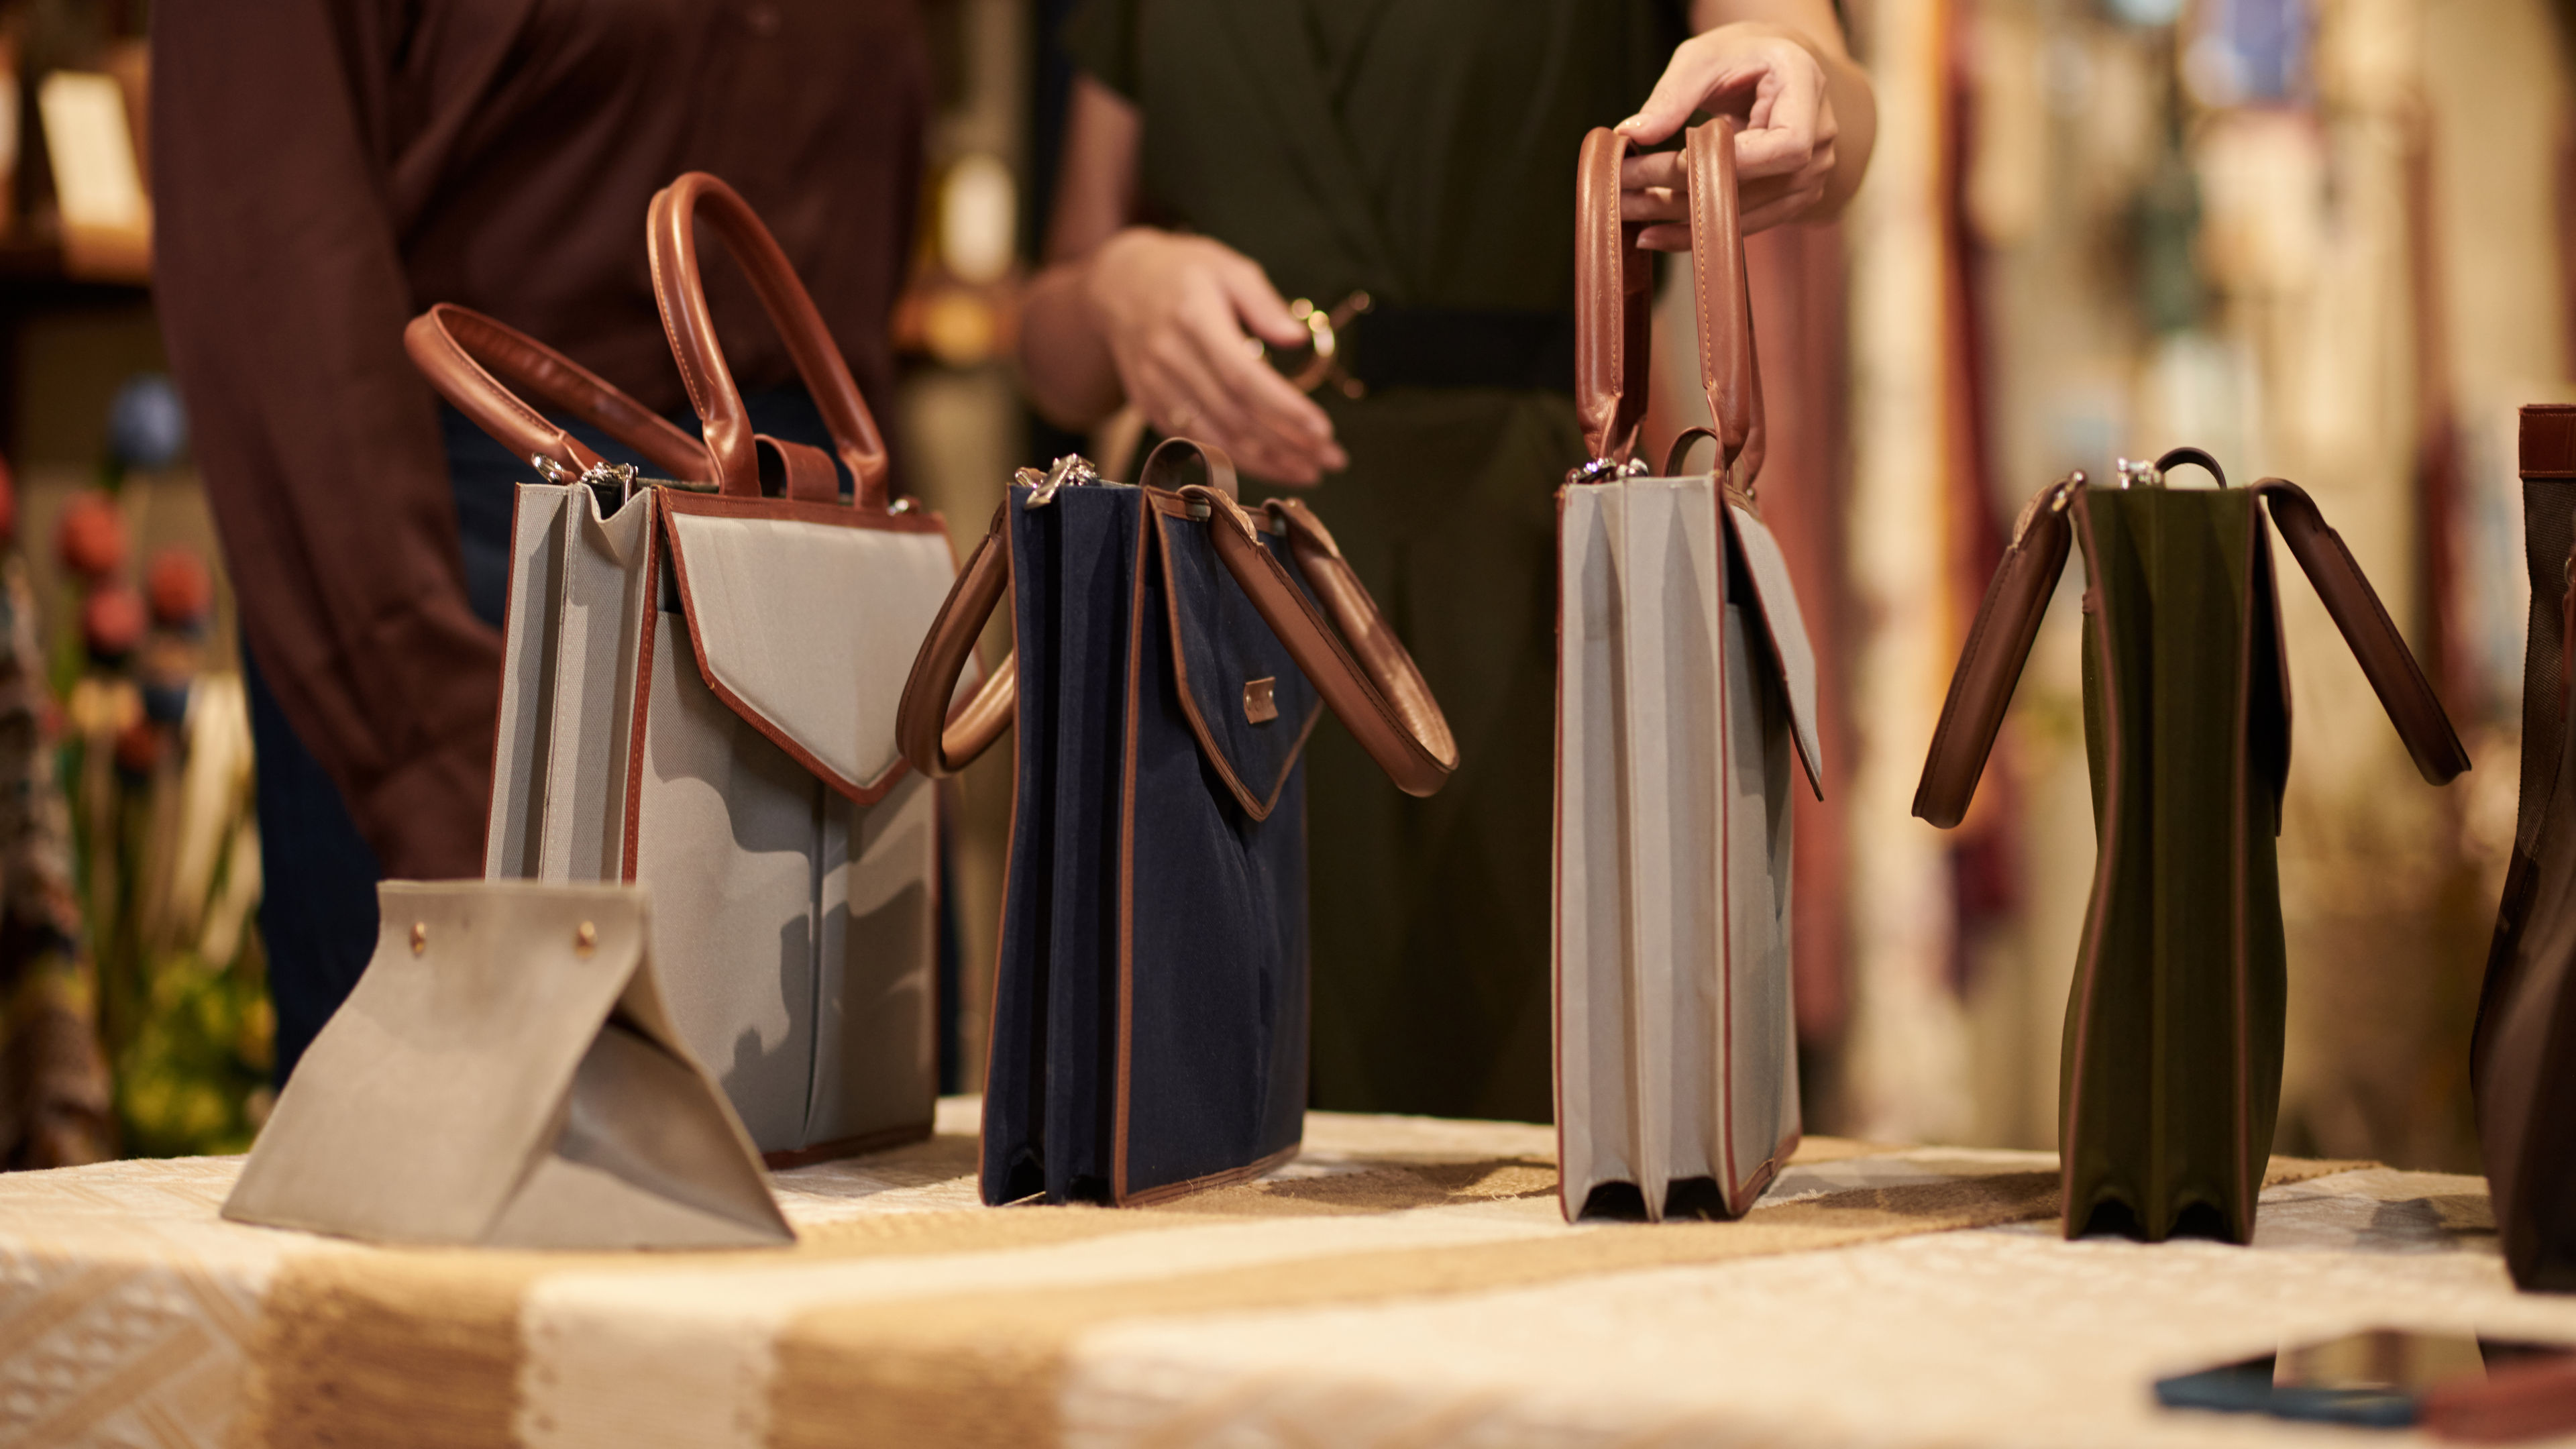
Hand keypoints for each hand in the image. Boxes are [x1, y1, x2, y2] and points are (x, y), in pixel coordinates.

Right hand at [1082, 229, 1347, 484]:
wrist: (1118, 284)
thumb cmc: (1183, 271)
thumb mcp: (1228, 268)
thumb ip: (1263, 303)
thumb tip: (1297, 339)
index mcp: (1193, 318)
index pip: (1243, 377)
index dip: (1284, 409)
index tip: (1323, 431)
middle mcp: (1169, 358)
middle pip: (1234, 416)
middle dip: (1286, 444)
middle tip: (1331, 460)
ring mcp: (1155, 386)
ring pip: (1215, 438)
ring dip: (1266, 462)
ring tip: (1308, 471)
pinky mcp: (1149, 404)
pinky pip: (1195, 440)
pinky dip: (1234, 458)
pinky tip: (1269, 464)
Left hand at [1615, 23, 1839, 246]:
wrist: (1772, 69)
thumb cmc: (1740, 55)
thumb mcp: (1704, 57)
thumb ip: (1672, 95)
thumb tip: (1634, 133)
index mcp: (1806, 88)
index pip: (1786, 146)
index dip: (1734, 163)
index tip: (1674, 163)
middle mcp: (1820, 138)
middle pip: (1758, 185)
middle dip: (1686, 191)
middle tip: (1626, 190)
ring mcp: (1809, 175)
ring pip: (1746, 213)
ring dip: (1681, 219)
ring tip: (1629, 211)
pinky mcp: (1789, 198)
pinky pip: (1743, 224)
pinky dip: (1696, 231)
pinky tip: (1652, 233)